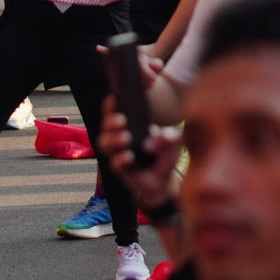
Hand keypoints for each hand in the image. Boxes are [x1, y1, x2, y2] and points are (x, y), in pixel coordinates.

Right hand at [97, 94, 183, 211]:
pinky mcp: (122, 169)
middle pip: (106, 126)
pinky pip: (115, 163)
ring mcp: (120, 153)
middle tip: (121, 121)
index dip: (112, 106)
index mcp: (133, 126)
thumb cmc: (166, 154)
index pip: (118, 112)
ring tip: (126, 138)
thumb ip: (168, 136)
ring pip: (104, 143)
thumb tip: (154, 139)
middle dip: (110, 122)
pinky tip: (128, 157)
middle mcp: (122, 137)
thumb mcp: (174, 140)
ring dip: (113, 139)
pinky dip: (120, 159)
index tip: (113, 99)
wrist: (166, 181)